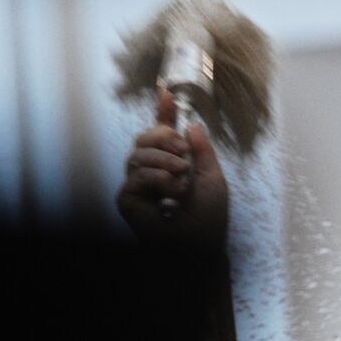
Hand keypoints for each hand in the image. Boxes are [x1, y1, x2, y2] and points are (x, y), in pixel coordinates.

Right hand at [117, 89, 228, 247]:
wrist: (199, 247)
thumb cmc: (209, 220)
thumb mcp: (213, 178)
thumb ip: (203, 151)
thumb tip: (192, 124)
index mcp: (173, 165)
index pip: (163, 134)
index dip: (163, 113)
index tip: (166, 93)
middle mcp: (152, 173)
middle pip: (145, 137)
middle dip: (164, 136)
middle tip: (183, 152)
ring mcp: (138, 185)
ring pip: (139, 154)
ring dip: (164, 161)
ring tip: (182, 178)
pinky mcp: (127, 199)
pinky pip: (137, 176)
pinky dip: (158, 180)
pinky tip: (171, 194)